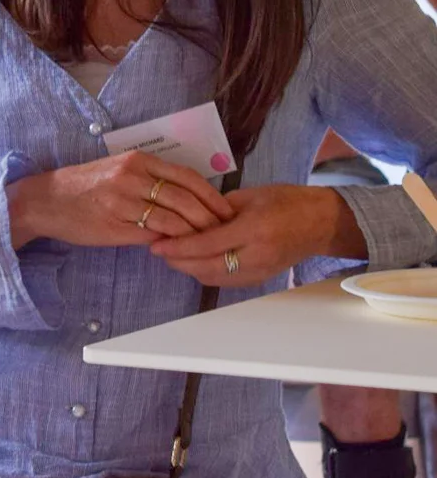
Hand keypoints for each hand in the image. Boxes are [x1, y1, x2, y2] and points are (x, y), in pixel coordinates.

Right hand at [8, 152, 234, 250]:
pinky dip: (170, 243)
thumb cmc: (86, 186)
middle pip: (185, 198)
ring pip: (173, 219)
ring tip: (208, 246)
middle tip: (226, 233)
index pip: (186, 176)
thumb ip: (150, 182)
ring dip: (194, 235)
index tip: (227, 212)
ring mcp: (123, 200)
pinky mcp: (115, 224)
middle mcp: (132, 176)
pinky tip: (179, 250)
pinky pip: (153, 235)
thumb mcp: (118, 172)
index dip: (211, 196)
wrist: (49, 200)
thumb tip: (187, 202)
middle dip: (210, 219)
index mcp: (137, 160)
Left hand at [150, 184, 362, 287]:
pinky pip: (228, 281)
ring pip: (216, 278)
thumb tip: (189, 217)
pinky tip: (194, 262)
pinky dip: (207, 273)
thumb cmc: (285, 201)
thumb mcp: (249, 196)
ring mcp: (261, 271)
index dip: (179, 246)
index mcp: (253, 229)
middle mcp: (256, 255)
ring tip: (170, 256)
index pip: (208, 244)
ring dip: (190, 270)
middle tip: (157, 251)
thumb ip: (218, 208)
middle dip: (179, 262)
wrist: (321, 222)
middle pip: (208, 267)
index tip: (156, 244)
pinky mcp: (262, 278)